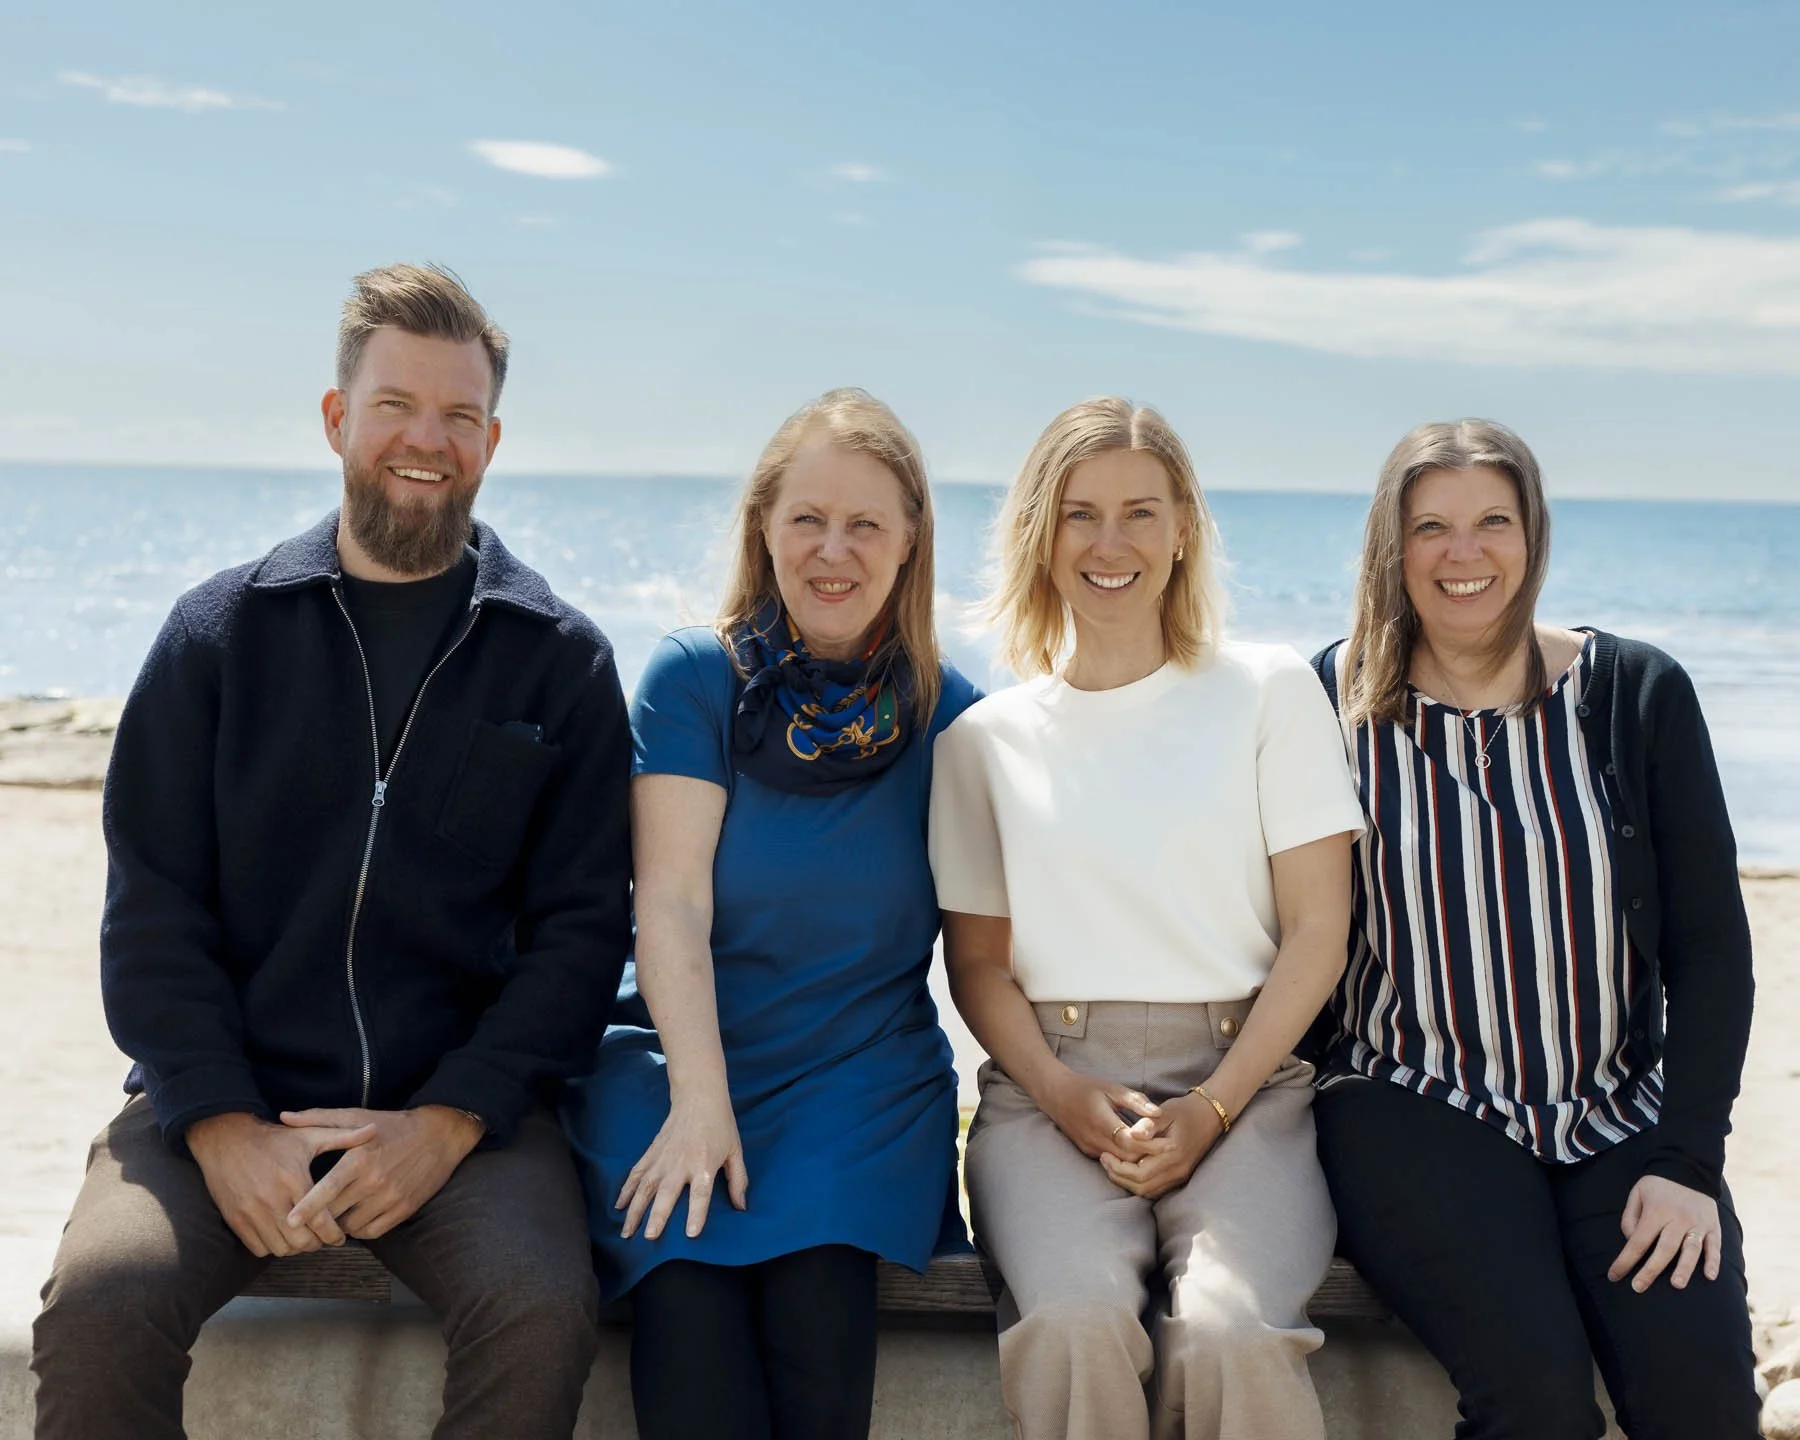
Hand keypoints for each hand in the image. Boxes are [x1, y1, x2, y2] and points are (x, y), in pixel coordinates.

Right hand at [186, 1111, 377, 1256]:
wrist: (226, 1139)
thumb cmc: (274, 1139)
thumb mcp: (309, 1135)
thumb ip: (344, 1136)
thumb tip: (374, 1130)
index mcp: (294, 1180)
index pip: (321, 1221)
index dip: (334, 1234)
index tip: (341, 1236)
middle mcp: (272, 1200)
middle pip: (302, 1241)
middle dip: (317, 1243)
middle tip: (323, 1238)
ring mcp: (251, 1212)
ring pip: (281, 1248)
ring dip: (295, 1247)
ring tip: (304, 1237)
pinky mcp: (235, 1220)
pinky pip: (258, 1248)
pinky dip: (272, 1246)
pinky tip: (282, 1235)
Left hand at [280, 1105, 483, 1239]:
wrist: (440, 1135)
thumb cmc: (393, 1125)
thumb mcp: (357, 1116)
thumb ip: (319, 1118)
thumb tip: (285, 1116)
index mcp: (359, 1158)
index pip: (327, 1189)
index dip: (307, 1207)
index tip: (289, 1221)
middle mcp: (375, 1180)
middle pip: (335, 1213)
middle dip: (320, 1218)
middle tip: (309, 1217)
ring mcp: (391, 1197)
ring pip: (352, 1227)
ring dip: (340, 1224)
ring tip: (337, 1213)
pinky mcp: (404, 1209)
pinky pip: (372, 1232)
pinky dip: (360, 1229)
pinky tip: (357, 1217)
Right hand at [616, 1088, 748, 1240]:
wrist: (698, 1097)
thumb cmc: (721, 1125)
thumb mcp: (735, 1152)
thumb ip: (738, 1180)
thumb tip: (742, 1207)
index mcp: (704, 1164)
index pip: (701, 1193)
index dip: (696, 1213)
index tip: (690, 1234)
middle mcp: (681, 1162)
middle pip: (666, 1192)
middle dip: (657, 1215)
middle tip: (649, 1237)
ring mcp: (663, 1157)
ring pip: (645, 1186)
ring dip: (634, 1210)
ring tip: (627, 1232)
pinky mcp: (651, 1152)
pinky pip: (636, 1173)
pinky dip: (625, 1190)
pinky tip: (618, 1206)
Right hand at [1039, 1066, 1163, 1161]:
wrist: (1054, 1094)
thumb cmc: (1085, 1087)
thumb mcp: (1112, 1088)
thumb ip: (1136, 1102)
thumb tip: (1159, 1113)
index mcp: (1101, 1121)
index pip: (1131, 1142)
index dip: (1152, 1146)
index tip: (1171, 1143)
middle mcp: (1094, 1139)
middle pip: (1128, 1157)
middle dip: (1149, 1155)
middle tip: (1169, 1148)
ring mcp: (1089, 1148)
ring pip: (1120, 1162)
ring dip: (1138, 1158)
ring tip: (1159, 1151)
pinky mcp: (1087, 1151)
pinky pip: (1111, 1159)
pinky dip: (1126, 1158)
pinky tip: (1139, 1150)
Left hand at [1100, 1093, 1223, 1199]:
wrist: (1209, 1116)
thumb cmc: (1183, 1110)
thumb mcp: (1164, 1112)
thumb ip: (1148, 1124)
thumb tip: (1131, 1134)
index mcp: (1172, 1152)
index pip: (1139, 1172)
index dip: (1118, 1167)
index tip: (1104, 1154)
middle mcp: (1177, 1168)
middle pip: (1141, 1186)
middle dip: (1119, 1177)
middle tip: (1104, 1161)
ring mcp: (1180, 1175)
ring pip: (1148, 1191)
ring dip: (1127, 1183)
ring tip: (1112, 1167)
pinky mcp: (1180, 1177)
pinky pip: (1156, 1190)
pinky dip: (1139, 1185)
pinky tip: (1128, 1171)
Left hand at [1607, 1175, 1722, 1291]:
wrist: (1687, 1165)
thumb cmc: (1657, 1185)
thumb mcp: (1637, 1194)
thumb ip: (1630, 1217)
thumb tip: (1631, 1241)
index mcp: (1656, 1211)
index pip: (1638, 1241)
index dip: (1625, 1260)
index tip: (1614, 1276)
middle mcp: (1677, 1218)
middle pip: (1664, 1249)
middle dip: (1650, 1270)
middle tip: (1639, 1287)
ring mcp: (1697, 1223)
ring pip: (1691, 1249)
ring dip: (1684, 1268)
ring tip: (1677, 1285)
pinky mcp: (1712, 1225)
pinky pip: (1714, 1245)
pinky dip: (1713, 1261)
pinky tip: (1709, 1276)